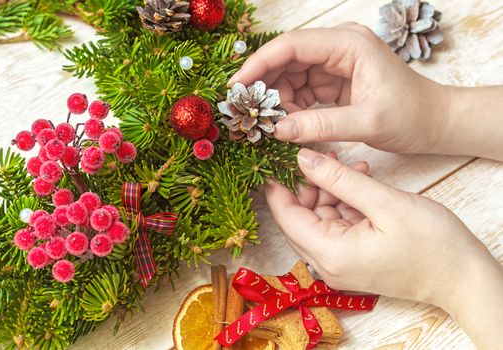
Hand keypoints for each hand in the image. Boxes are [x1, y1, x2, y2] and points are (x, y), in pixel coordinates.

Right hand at [230, 24, 450, 153]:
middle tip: (247, 111)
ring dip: (277, 99)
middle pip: (287, 58)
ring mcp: (336, 62)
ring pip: (291, 75)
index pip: (292, 45)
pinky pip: (302, 89)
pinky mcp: (335, 79)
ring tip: (270, 124)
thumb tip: (278, 131)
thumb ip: (322, 126)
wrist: (435, 122)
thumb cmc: (411, 116)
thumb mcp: (367, 122)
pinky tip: (287, 124)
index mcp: (349, 44)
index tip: (236, 87)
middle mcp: (340, 47)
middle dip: (264, 84)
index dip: (259, 64)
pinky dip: (291, 106)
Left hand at [265, 148, 502, 347]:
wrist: (463, 277)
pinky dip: (344, 203)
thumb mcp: (384, 202)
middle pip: (299, 217)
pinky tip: (360, 183)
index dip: (278, 185)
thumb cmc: (432, 244)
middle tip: (325, 157)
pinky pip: (336, 225)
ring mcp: (340, 263)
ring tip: (353, 167)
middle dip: (309, 184)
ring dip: (331, 190)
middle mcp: (328, 264)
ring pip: (318, 218)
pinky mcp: (352, 259)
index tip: (277, 157)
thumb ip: (340, 179)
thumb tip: (303, 159)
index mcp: (330, 254)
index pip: (285, 217)